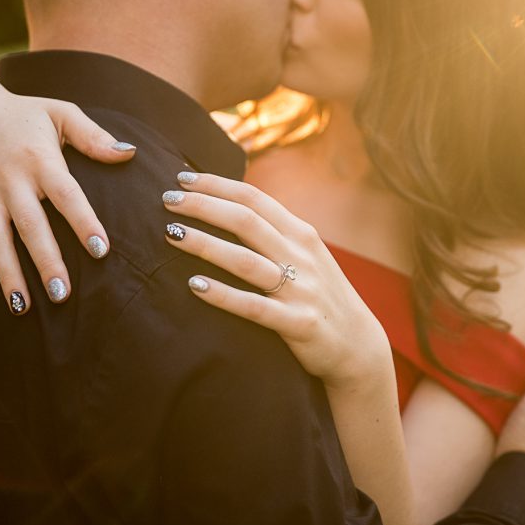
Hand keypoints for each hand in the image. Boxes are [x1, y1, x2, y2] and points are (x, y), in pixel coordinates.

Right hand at [0, 72, 136, 320]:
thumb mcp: (59, 113)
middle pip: (30, 225)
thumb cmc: (21, 112)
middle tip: (63, 294)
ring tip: (22, 308)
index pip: (66, 194)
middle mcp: (11, 181)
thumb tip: (130, 154)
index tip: (100, 249)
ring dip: (7, 275)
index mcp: (40, 159)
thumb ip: (94, 136)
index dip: (83, 221)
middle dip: (45, 260)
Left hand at [160, 172, 392, 388]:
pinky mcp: (298, 324)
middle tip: (166, 201)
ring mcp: (300, 290)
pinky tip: (194, 285)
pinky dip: (222, 295)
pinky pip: (253, 307)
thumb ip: (274, 233)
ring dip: (205, 245)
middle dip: (203, 206)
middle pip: (245, 221)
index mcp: (301, 234)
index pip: (254, 198)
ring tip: (172, 234)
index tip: (180, 178)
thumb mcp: (305, 255)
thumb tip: (227, 205)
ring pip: (245, 261)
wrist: (358, 346)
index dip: (216, 185)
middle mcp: (301, 256)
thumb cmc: (319, 295)